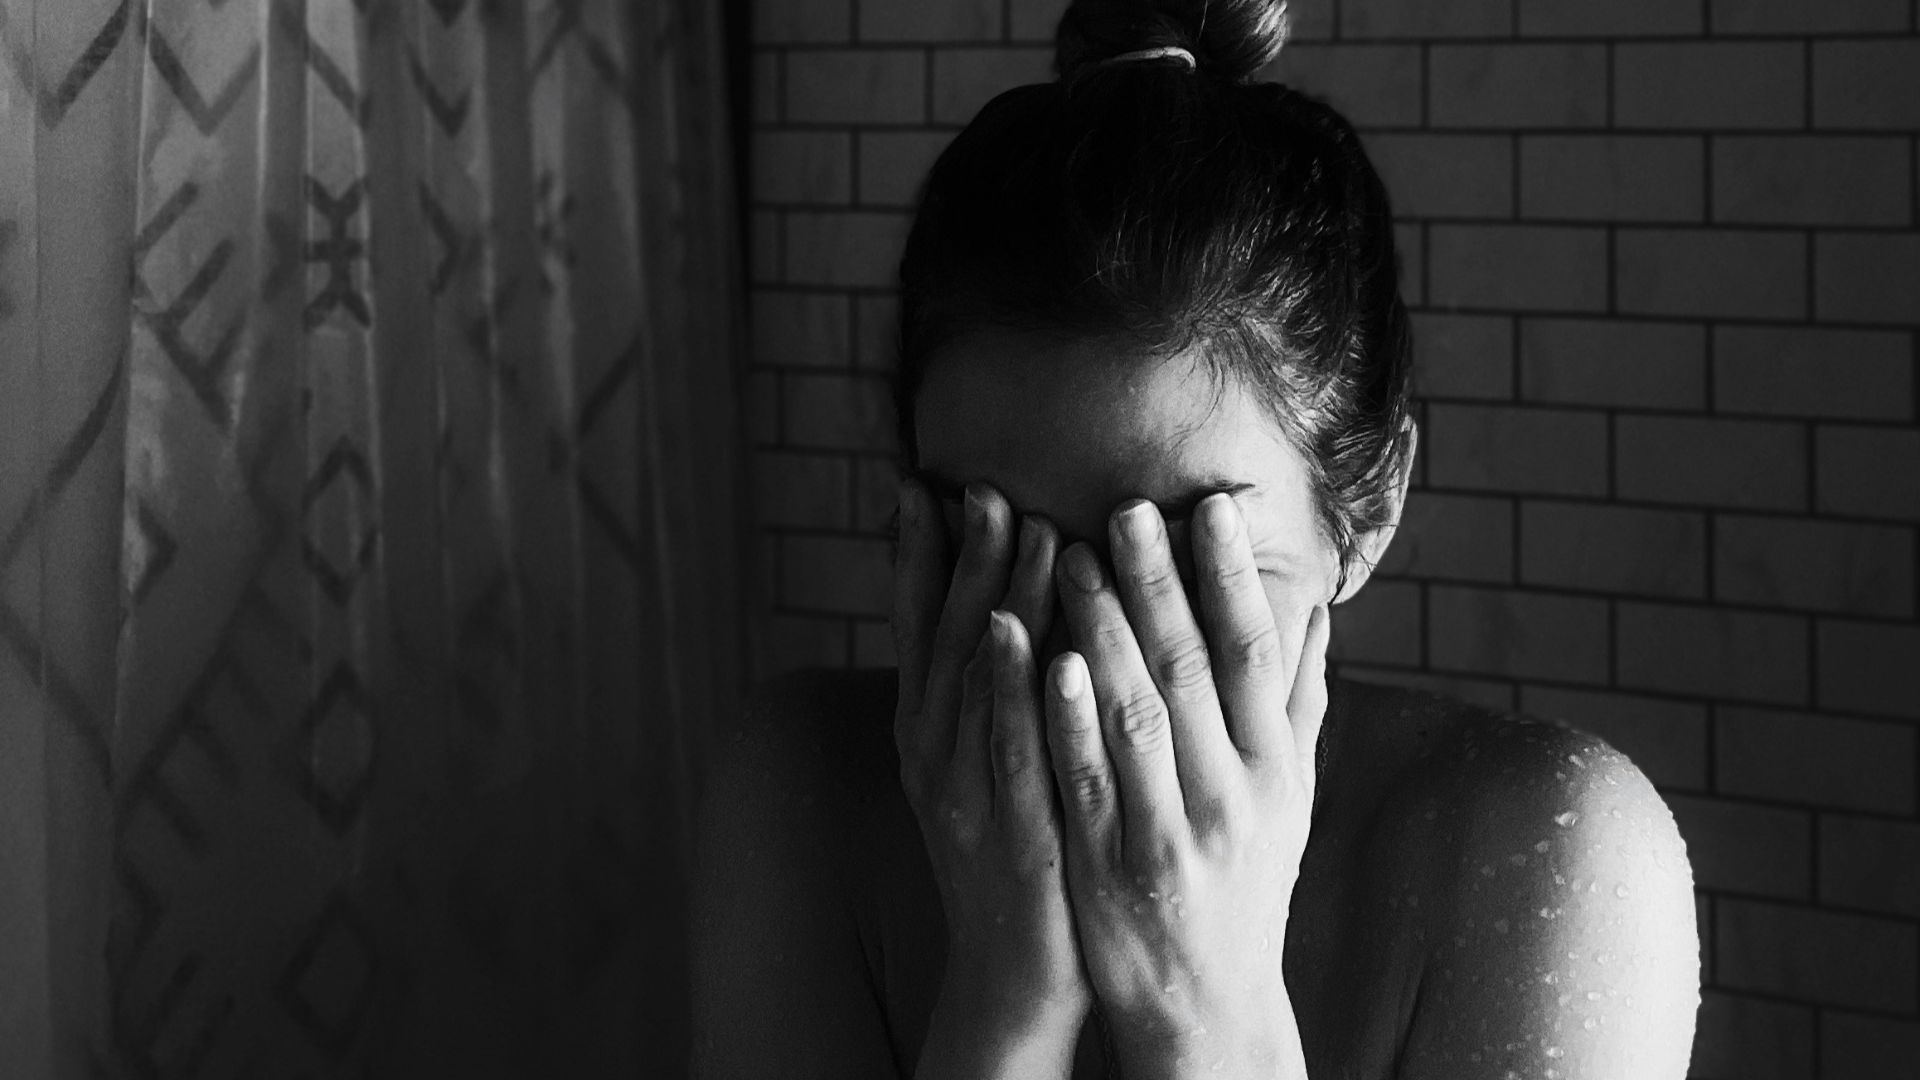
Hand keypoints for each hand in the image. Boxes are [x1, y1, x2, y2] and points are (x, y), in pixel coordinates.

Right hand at [892, 479, 1090, 1071]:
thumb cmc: (1019, 849)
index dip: (913, 556)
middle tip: (984, 485)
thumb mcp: (993, 760)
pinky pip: (1004, 745)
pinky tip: (1023, 633)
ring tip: (1017, 525)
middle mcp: (930, 750)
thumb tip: (1013, 605)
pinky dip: (1009, 687)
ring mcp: (962, 789)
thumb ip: (997, 689)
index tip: (920, 484)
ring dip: (991, 596)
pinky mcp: (1003, 827)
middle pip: (944, 636)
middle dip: (962, 557)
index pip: (914, 627)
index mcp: (927, 731)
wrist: (1015, 968)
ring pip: (973, 677)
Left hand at [1045, 493, 1327, 1074]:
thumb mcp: (1290, 798)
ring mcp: (1171, 833)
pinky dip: (1068, 717)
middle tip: (1122, 507)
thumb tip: (1318, 608)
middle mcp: (1232, 796)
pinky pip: (1087, 780)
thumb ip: (1298, 703)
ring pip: (1137, 715)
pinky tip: (1045, 658)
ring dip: (1102, 631)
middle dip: (1157, 583)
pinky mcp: (1111, 866)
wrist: (1209, 1003)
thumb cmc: (1247, 883)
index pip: (1257, 654)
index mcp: (1274, 769)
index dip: (1233, 578)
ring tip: (1064, 556)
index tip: (1209, 506)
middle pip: (1194, 670)